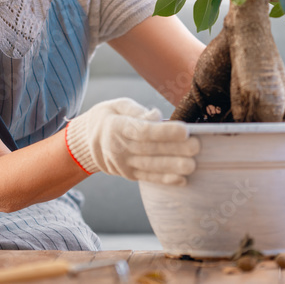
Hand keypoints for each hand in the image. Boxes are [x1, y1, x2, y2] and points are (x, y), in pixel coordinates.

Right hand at [65, 98, 200, 185]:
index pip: (143, 131)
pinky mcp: (129, 174)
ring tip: (192, 165)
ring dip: (173, 167)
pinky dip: (165, 180)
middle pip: (150, 149)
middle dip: (175, 149)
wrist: (88, 142)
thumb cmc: (109, 118)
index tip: (184, 130)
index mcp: (117, 127)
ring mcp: (124, 164)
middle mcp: (119, 147)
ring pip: (151, 166)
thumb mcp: (117, 105)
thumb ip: (137, 110)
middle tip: (196, 146)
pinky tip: (182, 180)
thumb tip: (156, 116)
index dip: (164, 132)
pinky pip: (149, 178)